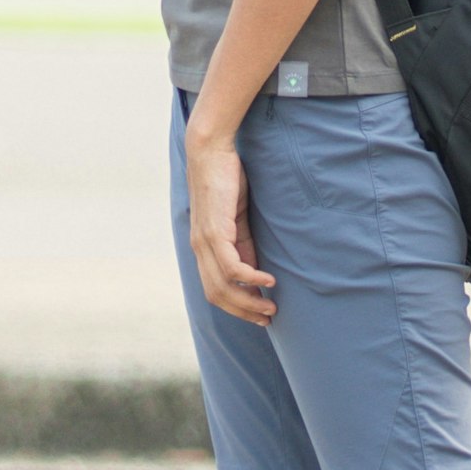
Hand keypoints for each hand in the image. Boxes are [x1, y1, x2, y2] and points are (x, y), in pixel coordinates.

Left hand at [184, 132, 276, 324]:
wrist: (211, 151)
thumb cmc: (226, 181)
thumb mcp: (237, 220)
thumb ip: (243, 245)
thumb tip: (255, 272)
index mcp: (203, 248)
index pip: (215, 290)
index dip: (237, 306)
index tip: (260, 314)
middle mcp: (199, 249)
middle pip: (216, 295)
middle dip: (243, 311)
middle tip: (268, 318)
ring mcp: (205, 241)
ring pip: (223, 286)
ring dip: (249, 302)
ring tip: (271, 306)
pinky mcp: (214, 231)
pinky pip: (231, 267)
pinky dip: (251, 279)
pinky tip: (269, 282)